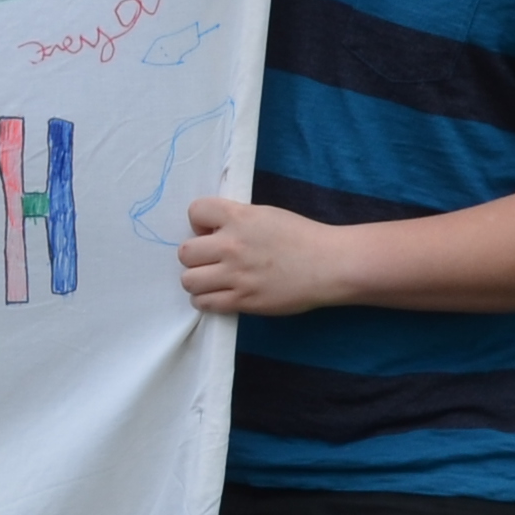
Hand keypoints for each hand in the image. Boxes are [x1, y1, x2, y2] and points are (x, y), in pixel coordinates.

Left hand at [177, 192, 373, 318]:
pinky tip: (218, 295)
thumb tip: (210, 230)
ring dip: (197, 280)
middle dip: (195, 256)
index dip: (199, 223)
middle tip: (212, 259)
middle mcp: (232, 245)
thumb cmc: (301, 237)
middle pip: (185, 252)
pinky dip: (205, 301)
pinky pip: (204, 303)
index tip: (212, 232)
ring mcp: (236, 275)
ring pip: (188, 281)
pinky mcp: (243, 301)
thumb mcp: (265, 214)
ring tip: (212, 280)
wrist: (329, 265)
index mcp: (239, 217)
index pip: (195, 211)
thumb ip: (236, 219)